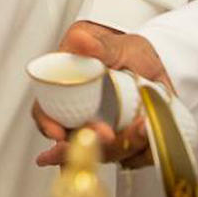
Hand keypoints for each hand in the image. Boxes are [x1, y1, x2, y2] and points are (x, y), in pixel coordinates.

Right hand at [32, 21, 171, 167]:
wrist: (153, 62)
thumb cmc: (121, 51)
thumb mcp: (108, 44)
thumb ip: (95, 45)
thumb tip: (81, 40)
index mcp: (64, 92)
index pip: (44, 112)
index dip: (47, 124)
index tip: (57, 133)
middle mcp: (80, 117)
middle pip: (76, 142)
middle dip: (91, 143)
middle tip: (106, 134)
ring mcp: (104, 132)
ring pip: (107, 152)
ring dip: (123, 144)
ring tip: (141, 126)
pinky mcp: (129, 141)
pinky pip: (134, 155)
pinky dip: (142, 148)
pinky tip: (148, 132)